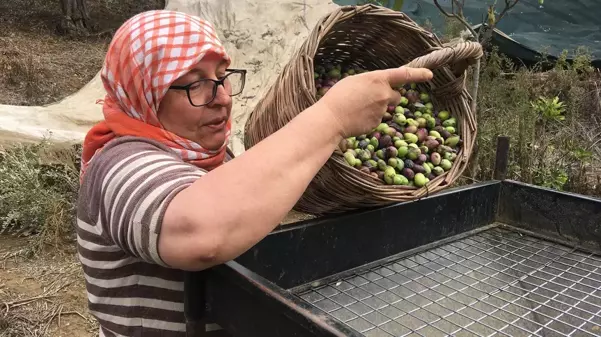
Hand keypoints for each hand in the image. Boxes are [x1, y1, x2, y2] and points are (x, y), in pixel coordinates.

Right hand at [318, 66, 432, 137]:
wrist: (331, 119)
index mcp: (378, 79)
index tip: (429, 75)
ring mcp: (382, 110)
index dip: (419, 74)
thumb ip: (371, 82)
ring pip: (384, 108)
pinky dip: (369, 119)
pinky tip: (356, 118)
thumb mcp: (354, 81)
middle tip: (370, 98)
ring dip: (376, 108)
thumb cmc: (338, 96)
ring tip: (356, 108)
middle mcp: (384, 94)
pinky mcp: (377, 123)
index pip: (404, 74)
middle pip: (396, 95)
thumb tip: (378, 88)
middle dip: (388, 97)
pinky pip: (377, 119)